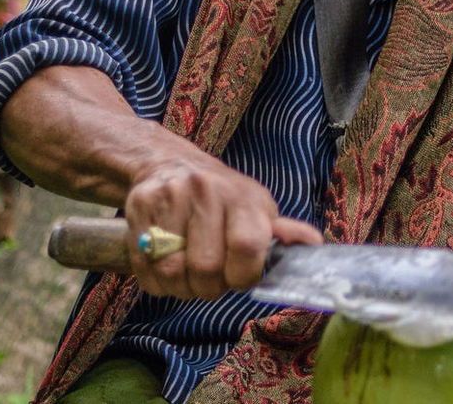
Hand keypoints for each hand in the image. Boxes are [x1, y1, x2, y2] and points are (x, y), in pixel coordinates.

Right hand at [123, 152, 322, 299]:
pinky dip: (156, 282)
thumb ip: (281, 233)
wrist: (168, 163)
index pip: (247, 247)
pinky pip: (145, 269)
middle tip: (210, 280)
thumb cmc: (221, 195)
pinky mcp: (137, 207)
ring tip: (188, 275)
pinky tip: (166, 267)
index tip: (239, 277)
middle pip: (205, 269)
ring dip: (181, 288)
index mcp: (241, 195)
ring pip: (171, 274)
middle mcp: (205, 191)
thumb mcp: (256, 207)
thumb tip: (315, 246)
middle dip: (209, 288)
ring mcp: (168, 197)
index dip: (243, 275)